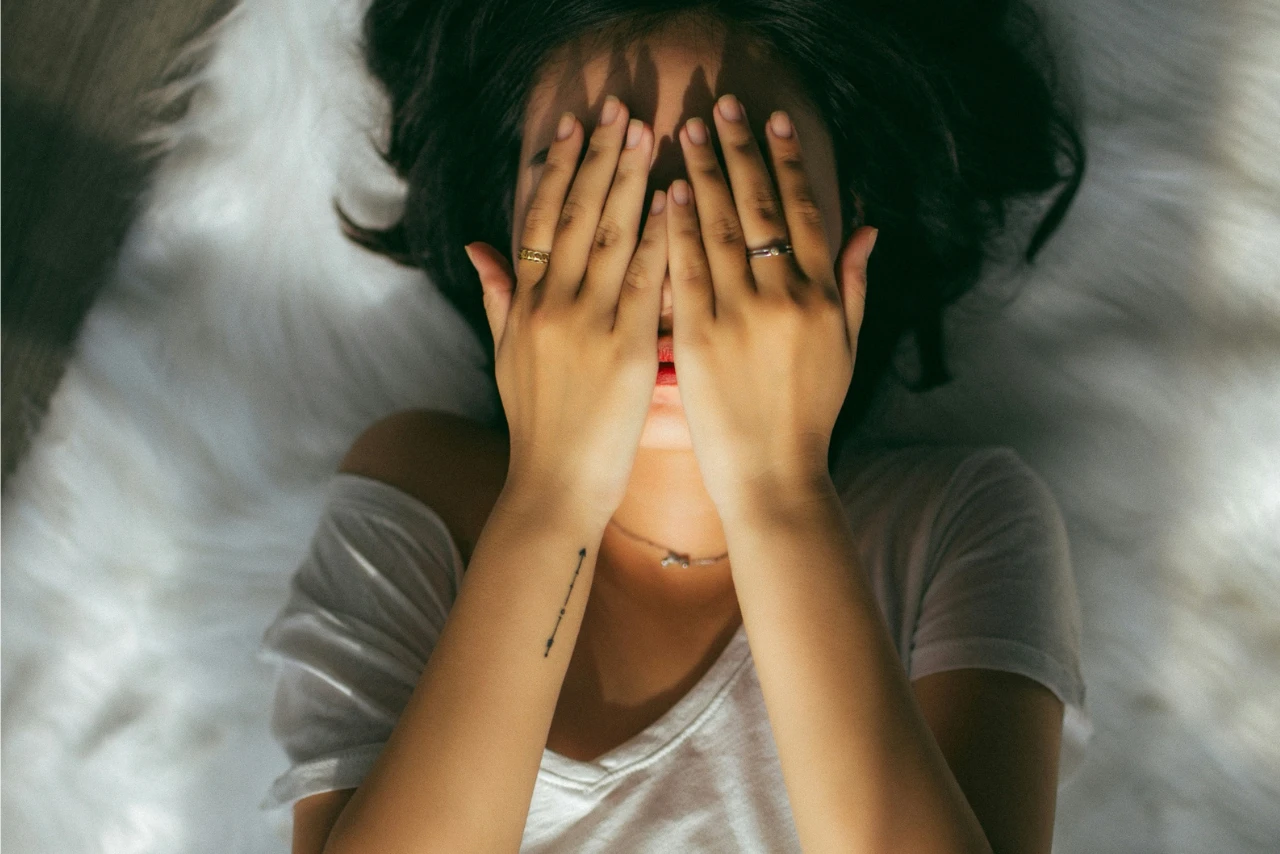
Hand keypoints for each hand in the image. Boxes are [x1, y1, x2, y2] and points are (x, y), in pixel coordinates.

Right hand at [464, 97, 667, 520]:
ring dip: (628, 180)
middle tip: (618, 110)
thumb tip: (476, 247)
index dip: (557, 170)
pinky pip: (642, 280)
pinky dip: (656, 237)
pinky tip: (673, 200)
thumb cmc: (537, 427)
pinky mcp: (623, 348)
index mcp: (523, 304)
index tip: (574, 129)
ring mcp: (585, 324)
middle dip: (597, 159)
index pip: (538, 221)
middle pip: (573, 215)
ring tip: (646, 134)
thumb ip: (497, 297)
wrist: (552, 487)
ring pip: (606, 235)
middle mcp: (549, 304)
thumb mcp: (505, 357)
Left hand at [666, 96, 878, 517]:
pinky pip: (687, 271)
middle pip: (760, 208)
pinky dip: (678, 229)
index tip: (771, 123)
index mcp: (825, 296)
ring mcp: (742, 317)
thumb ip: (854, 284)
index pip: (806, 212)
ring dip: (704, 175)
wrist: (773, 475)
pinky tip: (669, 193)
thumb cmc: (810, 414)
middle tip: (721, 106)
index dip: (786, 163)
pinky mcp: (702, 339)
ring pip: (721, 230)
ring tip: (688, 132)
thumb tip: (866, 228)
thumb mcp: (845, 348)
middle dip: (740, 151)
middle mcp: (787, 298)